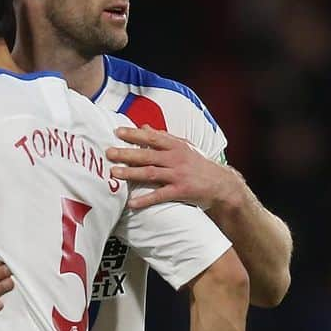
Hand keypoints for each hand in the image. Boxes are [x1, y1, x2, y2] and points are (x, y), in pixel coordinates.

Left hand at [106, 125, 241, 210]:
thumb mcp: (184, 147)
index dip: (134, 134)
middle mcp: (176, 158)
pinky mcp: (181, 191)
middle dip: (126, 153)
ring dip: (131, 173)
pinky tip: (132, 203)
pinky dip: (145, 199)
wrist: (221, 184)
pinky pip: (160, 196)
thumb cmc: (198, 164)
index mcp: (176, 146)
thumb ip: (163, 138)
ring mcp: (178, 175)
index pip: (152, 137)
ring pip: (151, 173)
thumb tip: (144, 127)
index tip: (117, 132)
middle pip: (147, 155)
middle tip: (109, 153)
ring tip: (114, 173)